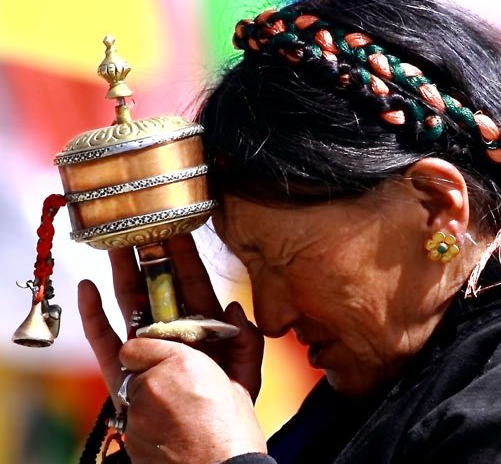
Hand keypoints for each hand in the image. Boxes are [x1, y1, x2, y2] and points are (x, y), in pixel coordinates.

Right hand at [78, 233, 265, 461]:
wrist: (205, 458)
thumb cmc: (229, 415)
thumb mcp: (248, 372)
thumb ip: (246, 338)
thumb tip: (232, 305)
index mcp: (204, 332)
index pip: (194, 285)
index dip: (185, 257)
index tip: (176, 228)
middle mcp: (173, 336)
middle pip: (158, 288)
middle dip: (149, 256)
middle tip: (139, 225)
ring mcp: (148, 352)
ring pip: (130, 305)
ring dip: (121, 274)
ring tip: (113, 244)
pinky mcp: (124, 373)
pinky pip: (104, 339)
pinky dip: (94, 314)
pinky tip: (87, 288)